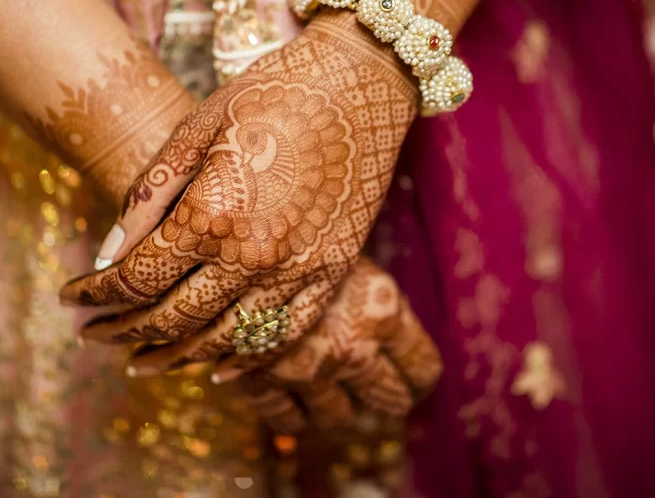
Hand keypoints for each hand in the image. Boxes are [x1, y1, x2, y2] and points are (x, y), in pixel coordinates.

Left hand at [61, 11, 418, 373]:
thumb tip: (105, 253)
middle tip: (93, 334)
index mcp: (212, 213)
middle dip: (124, 329)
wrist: (361, 80)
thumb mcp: (197, 127)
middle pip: (173, 317)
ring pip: (224, 339)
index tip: (71, 296)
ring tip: (141, 361)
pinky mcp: (333, 272)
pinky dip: (246, 359)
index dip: (95, 294)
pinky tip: (217, 367)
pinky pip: (284, 336)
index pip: (135, 278)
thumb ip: (150, 195)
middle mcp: (254, 255)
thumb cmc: (272, 91)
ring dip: (176, 356)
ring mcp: (299, 270)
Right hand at [224, 257, 441, 433]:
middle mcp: (353, 347)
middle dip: (390, 398)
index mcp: (383, 310)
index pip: (422, 367)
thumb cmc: (300, 234)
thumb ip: (376, 301)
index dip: (420, 378)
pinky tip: (295, 401)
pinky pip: (287, 421)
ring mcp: (308, 370)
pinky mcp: (264, 382)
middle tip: (384, 394)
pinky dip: (294, 415)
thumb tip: (396, 334)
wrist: (232, 238)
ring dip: (343, 413)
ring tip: (340, 402)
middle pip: (390, 399)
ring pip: (339, 418)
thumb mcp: (351, 258)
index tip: (414, 380)